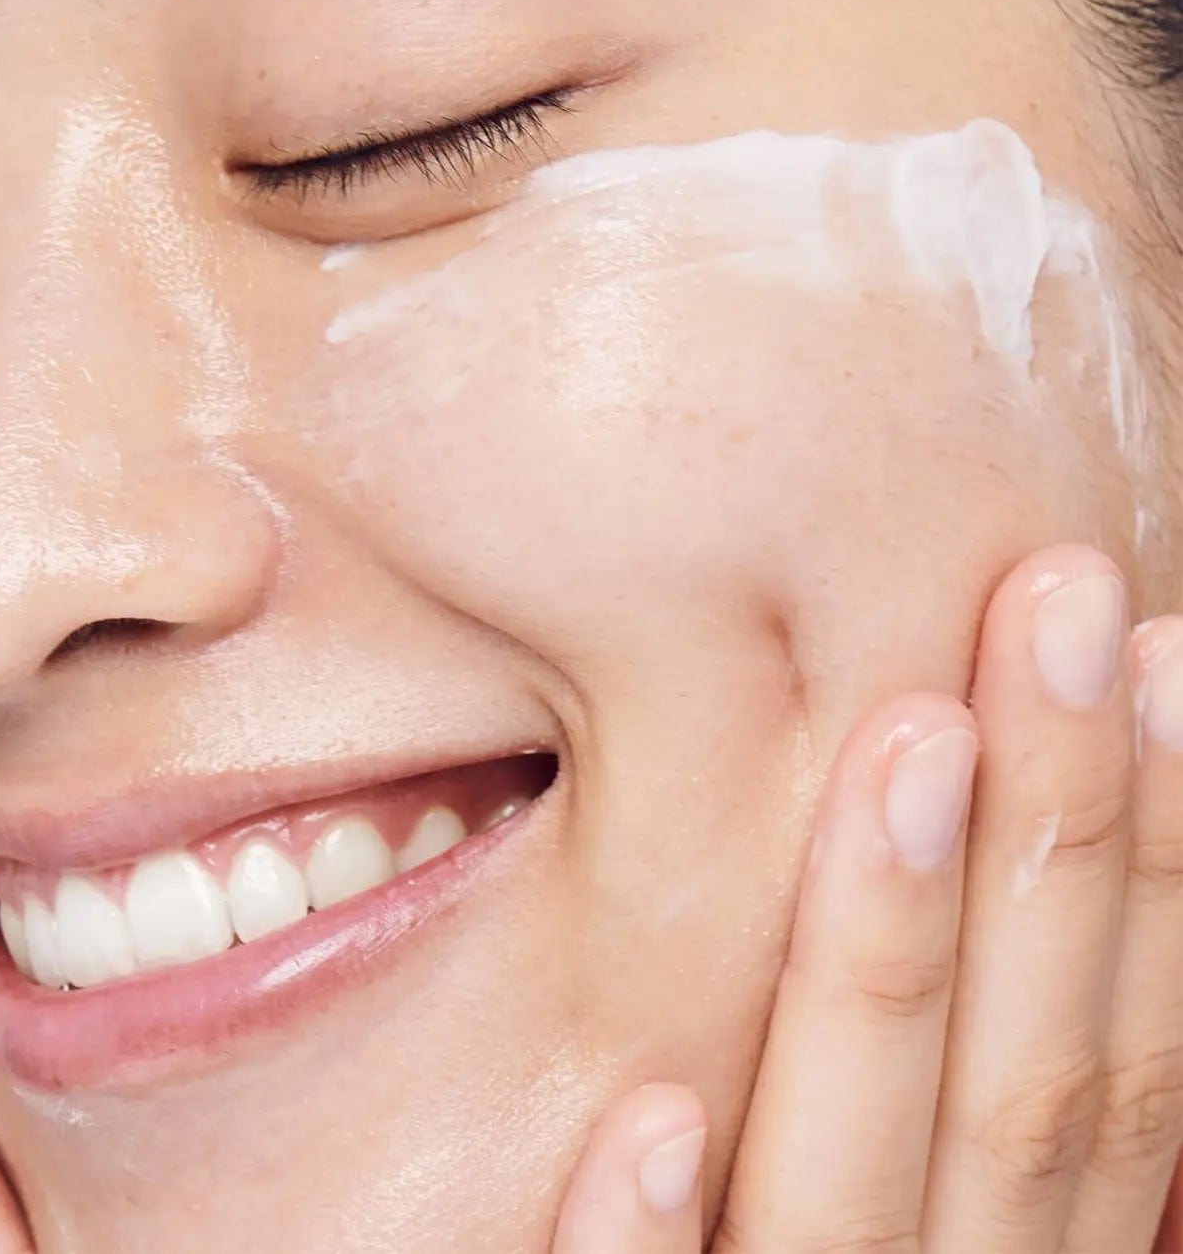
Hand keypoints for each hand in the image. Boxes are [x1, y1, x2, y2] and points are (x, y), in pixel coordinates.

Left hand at [553, 545, 1182, 1251]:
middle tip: (1058, 588)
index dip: (1158, 857)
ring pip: (867, 1187)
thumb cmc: (786, 1250)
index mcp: (1017, 1249)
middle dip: (1061, 837)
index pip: (1111, 1054)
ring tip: (905, 744)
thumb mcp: (897, 1191)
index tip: (1155, 635)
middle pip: (1025, 1087)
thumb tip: (986, 815)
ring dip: (882, 971)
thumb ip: (921, 1071)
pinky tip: (645, 1118)